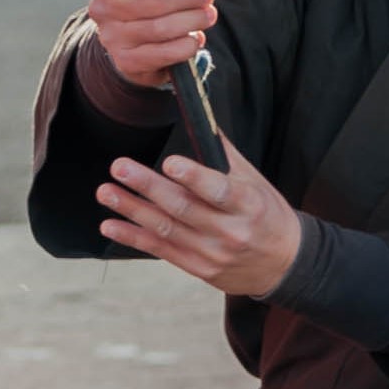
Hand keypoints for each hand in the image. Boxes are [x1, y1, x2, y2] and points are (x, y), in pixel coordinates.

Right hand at [88, 0, 215, 88]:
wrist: (136, 42)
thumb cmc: (149, 0)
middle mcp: (103, 10)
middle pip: (150, 3)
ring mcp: (112, 38)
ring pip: (159, 28)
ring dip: (191, 20)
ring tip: (207, 15)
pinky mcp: (127, 61)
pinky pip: (163, 53)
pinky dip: (186, 45)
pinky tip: (195, 37)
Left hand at [94, 134, 301, 295]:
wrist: (283, 264)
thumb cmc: (267, 215)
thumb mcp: (257, 183)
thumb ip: (225, 157)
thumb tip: (200, 121)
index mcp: (249, 205)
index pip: (219, 190)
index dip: (194, 178)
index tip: (170, 163)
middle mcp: (230, 231)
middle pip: (183, 208)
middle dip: (148, 186)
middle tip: (120, 168)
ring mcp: (213, 253)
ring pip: (166, 228)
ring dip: (132, 210)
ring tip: (106, 192)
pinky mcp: (199, 268)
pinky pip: (161, 250)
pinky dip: (133, 237)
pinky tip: (111, 225)